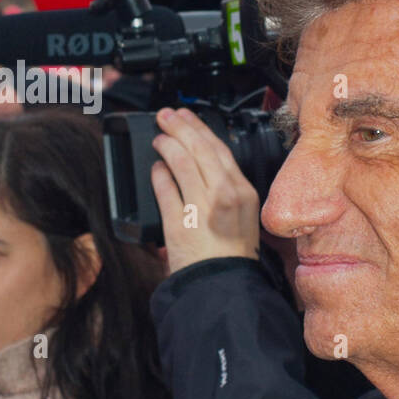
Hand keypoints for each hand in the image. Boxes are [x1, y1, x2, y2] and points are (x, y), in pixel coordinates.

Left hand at [149, 106, 261, 272]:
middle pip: (200, 149)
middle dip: (181, 127)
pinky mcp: (180, 222)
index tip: (187, 117)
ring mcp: (202, 207)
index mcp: (244, 192)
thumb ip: (227, 188)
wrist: (223, 283)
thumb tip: (201, 162)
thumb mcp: (242, 215)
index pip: (220, 150)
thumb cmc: (232, 253)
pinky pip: (165, 188)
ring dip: (167, 145)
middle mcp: (226, 195)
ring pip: (183, 163)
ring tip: (158, 138)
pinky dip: (158, 175)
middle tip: (166, 115)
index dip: (200, 129)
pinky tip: (154, 168)